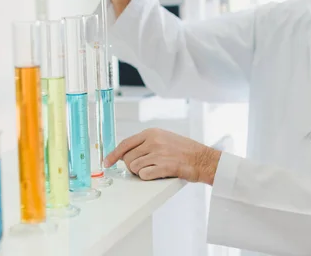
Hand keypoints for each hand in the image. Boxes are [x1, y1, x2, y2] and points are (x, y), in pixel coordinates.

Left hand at [104, 128, 221, 184]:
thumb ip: (146, 143)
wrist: (203, 159)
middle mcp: (154, 141)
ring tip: (154, 169)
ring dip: (141, 172)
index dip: (114, 154)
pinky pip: (144, 175)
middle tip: (143, 167)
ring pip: (134, 167)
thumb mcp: (164, 138)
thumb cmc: (185, 150)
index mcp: (152, 133)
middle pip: (128, 158)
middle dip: (132, 166)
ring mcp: (159, 154)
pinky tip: (158, 173)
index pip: (125, 143)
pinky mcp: (164, 166)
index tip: (107, 162)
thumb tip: (125, 154)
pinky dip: (148, 177)